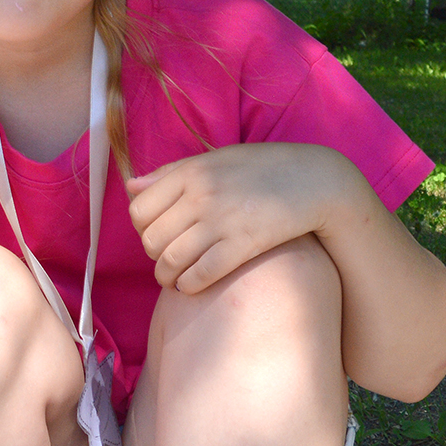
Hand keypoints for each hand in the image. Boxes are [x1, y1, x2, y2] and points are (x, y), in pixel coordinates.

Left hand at [126, 142, 353, 292]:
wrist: (314, 180)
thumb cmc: (262, 169)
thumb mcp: (215, 159)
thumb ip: (171, 172)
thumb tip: (130, 186)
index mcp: (191, 172)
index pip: (139, 210)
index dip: (142, 228)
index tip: (157, 233)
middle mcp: (201, 195)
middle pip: (151, 239)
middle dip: (154, 255)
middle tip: (166, 259)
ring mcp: (221, 221)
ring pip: (170, 261)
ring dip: (166, 277)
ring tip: (173, 279)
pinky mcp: (243, 245)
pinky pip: (199, 275)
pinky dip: (189, 286)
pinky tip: (192, 285)